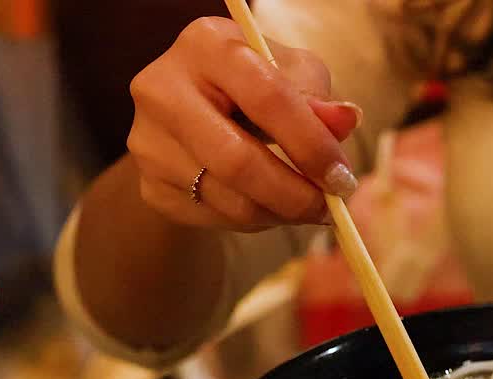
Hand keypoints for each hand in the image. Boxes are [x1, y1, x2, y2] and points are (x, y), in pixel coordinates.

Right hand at [127, 17, 361, 230]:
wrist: (194, 116)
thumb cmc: (253, 87)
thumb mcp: (291, 76)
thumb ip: (318, 99)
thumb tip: (345, 120)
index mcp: (206, 44)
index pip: (266, 97)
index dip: (311, 144)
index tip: (342, 177)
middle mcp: (162, 88)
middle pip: (237, 160)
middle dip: (295, 194)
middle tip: (329, 208)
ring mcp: (148, 140)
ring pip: (229, 199)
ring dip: (280, 212)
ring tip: (307, 207)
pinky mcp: (147, 184)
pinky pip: (214, 217)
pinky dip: (255, 220)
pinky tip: (270, 205)